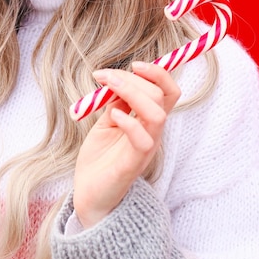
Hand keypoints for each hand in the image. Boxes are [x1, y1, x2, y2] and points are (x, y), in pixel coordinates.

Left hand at [73, 62, 180, 227]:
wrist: (89, 194)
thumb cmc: (100, 157)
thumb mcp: (107, 121)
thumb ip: (115, 101)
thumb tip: (116, 77)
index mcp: (148, 121)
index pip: (168, 91)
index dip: (158, 73)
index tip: (134, 64)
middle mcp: (152, 133)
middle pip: (160, 97)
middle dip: (132, 79)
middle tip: (104, 76)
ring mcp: (145, 149)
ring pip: (156, 114)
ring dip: (131, 93)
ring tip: (105, 87)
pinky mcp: (132, 164)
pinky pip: (143, 140)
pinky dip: (128, 121)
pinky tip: (112, 116)